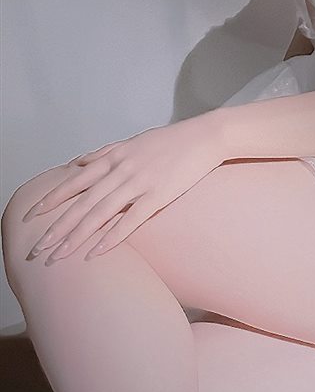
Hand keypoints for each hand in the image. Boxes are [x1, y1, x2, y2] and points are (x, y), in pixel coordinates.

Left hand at [23, 114, 224, 265]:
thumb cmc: (171, 140)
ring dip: (76, 237)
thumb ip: (104, 153)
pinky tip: (95, 252)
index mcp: (113, 157)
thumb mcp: (132, 141)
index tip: (32, 215)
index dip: (52, 199)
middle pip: (82, 203)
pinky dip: (111, 237)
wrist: (205, 136)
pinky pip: (130, 220)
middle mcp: (121, 170)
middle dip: (58, 227)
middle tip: (38, 248)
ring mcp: (139, 183)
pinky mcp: (158, 196)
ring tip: (58, 255)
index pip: (75, 181)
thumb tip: (78, 162)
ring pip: (100, 214)